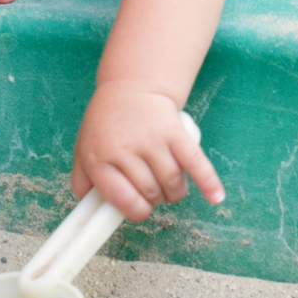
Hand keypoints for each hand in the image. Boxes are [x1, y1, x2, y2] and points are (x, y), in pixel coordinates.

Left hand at [72, 81, 224, 220]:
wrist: (131, 87)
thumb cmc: (108, 122)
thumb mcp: (84, 147)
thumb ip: (82, 179)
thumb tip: (90, 210)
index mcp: (99, 156)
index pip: (121, 198)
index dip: (135, 210)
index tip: (140, 210)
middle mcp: (124, 147)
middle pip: (149, 193)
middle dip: (154, 199)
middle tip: (153, 190)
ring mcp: (151, 139)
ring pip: (172, 184)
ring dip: (174, 192)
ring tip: (170, 185)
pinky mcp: (175, 131)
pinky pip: (195, 163)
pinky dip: (208, 182)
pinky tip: (215, 197)